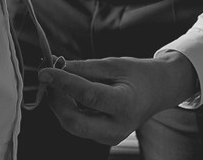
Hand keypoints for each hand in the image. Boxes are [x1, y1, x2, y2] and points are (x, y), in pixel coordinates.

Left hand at [37, 52, 198, 144]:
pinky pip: (77, 125)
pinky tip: (65, 91)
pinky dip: (67, 108)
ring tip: (55, 79)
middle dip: (55, 100)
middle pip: (74, 122)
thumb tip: (55, 65)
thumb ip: (84, 68)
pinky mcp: (103, 138)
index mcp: (125, 104)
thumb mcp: (113, 64)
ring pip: (72, 125)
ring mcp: (110, 137)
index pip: (88, 96)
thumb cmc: (138, 75)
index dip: (63, 83)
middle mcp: (117, 127)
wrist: (157, 93)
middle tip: (47, 76)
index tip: (45, 70)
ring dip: (58, 103)